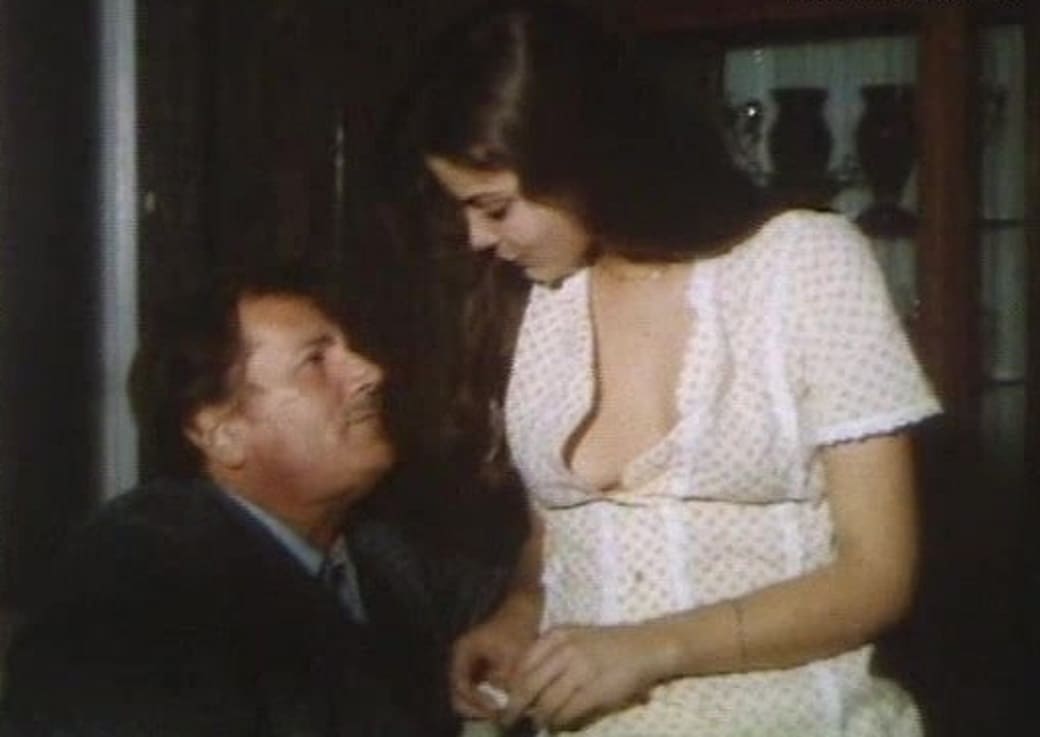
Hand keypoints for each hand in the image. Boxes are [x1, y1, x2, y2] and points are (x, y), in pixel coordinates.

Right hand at [450, 590, 541, 718]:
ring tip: (499, 713)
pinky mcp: (480, 668)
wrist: (523, 607)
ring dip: (480, 706)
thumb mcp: (513, 654)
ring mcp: (469, 664)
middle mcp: (460, 660)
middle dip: (475, 708)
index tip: (496, 709)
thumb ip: (507, 680)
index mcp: (462, 653)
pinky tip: (502, 704)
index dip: (476, 701)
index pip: (461, 686)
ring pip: (467, 694)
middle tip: (495, 716)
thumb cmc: (515, 626)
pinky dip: (487, 699)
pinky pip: (477, 689)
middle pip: (458, 694)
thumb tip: (507, 703)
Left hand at [501, 624, 668, 730]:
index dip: (511, 687)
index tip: (505, 700)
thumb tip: (520, 686)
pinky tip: (557, 726)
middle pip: (529, 686)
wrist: (646, 647)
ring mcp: (581, 670)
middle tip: (507, 721)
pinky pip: (567, 713)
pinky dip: (558, 723)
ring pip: (547, 703)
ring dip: (539, 718)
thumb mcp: (574, 639)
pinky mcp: (595, 691)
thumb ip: (549, 656)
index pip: (523, 664)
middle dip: (514, 708)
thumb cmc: (607, 645)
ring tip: (538, 724)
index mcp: (557, 635)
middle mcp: (565, 650)